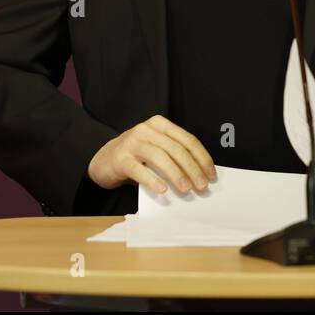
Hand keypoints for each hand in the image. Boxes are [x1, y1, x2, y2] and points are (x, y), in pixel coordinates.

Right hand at [87, 114, 217, 195]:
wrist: (104, 160)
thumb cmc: (136, 157)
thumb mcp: (156, 150)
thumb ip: (174, 156)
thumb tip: (200, 176)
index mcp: (160, 124)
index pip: (187, 140)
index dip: (202, 158)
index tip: (211, 175)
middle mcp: (146, 129)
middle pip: (176, 149)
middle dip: (192, 169)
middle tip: (202, 186)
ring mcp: (132, 142)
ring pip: (160, 157)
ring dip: (176, 174)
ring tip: (186, 189)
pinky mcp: (120, 158)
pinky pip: (139, 169)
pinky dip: (152, 180)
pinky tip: (162, 190)